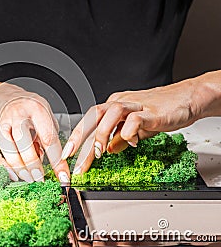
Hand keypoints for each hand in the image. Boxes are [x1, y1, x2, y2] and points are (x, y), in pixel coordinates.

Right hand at [0, 83, 69, 182]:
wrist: (6, 99)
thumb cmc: (30, 110)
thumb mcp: (46, 115)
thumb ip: (49, 136)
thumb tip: (53, 163)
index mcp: (36, 109)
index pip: (48, 137)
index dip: (56, 160)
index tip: (62, 176)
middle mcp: (16, 115)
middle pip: (23, 143)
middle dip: (33, 165)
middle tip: (40, 178)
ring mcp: (1, 125)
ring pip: (7, 150)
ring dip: (19, 168)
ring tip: (29, 178)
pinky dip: (1, 167)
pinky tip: (13, 174)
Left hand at [61, 78, 205, 173]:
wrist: (189, 98)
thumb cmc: (163, 110)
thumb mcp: (137, 127)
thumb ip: (121, 137)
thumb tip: (108, 150)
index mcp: (115, 105)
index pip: (90, 120)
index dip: (78, 138)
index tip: (69, 156)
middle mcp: (122, 102)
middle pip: (94, 115)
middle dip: (81, 137)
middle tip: (74, 159)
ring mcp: (136, 105)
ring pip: (110, 113)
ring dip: (101, 134)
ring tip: (99, 153)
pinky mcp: (152, 111)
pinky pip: (135, 119)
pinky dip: (129, 132)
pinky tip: (130, 143)